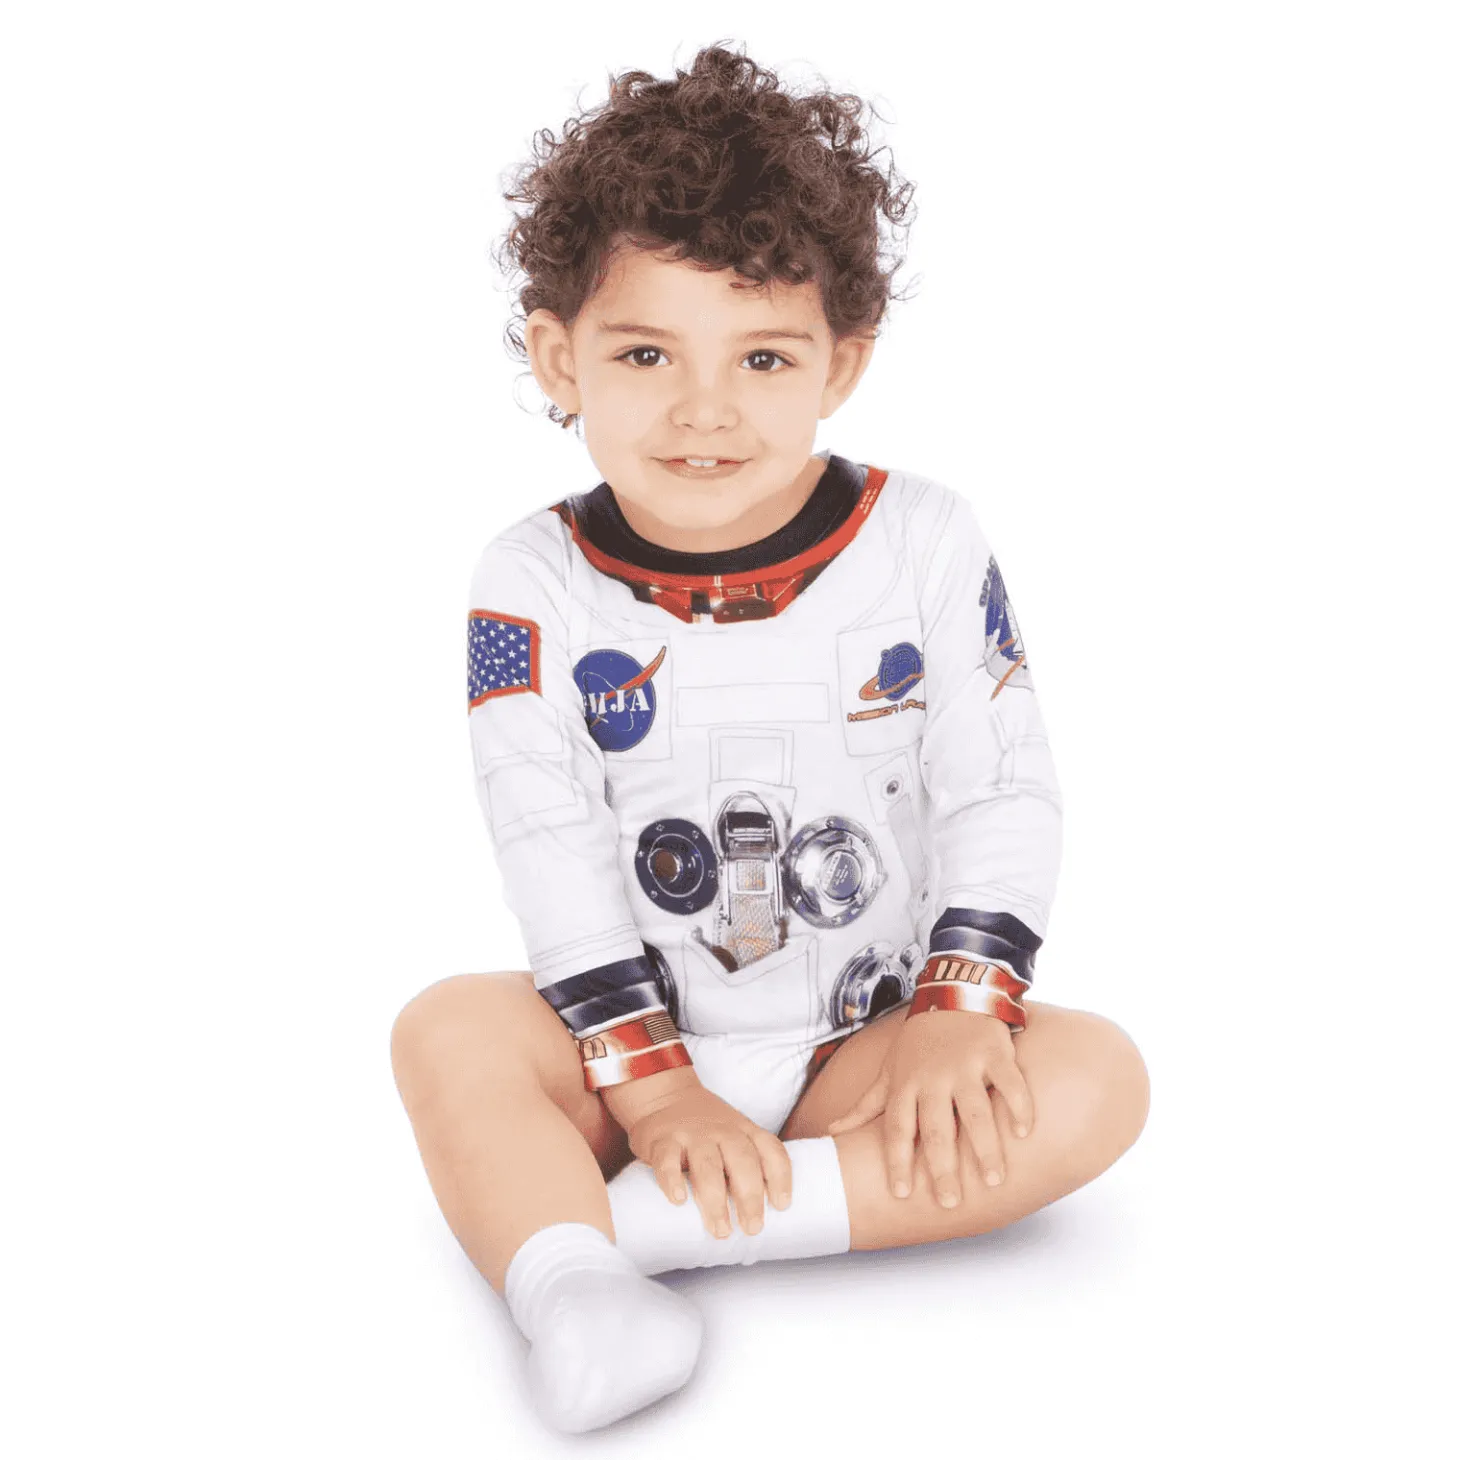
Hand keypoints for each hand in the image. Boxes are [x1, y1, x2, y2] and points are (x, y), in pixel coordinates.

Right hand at [624, 1085, 793, 1239]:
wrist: (663, 1094)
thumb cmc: (704, 1130)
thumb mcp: (732, 1135)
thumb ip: (745, 1163)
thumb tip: (759, 1214)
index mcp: (744, 1131)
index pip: (770, 1150)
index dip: (780, 1177)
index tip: (782, 1205)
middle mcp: (722, 1130)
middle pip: (742, 1161)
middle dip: (750, 1197)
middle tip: (752, 1228)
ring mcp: (692, 1134)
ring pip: (708, 1166)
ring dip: (716, 1200)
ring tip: (721, 1229)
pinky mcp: (663, 1140)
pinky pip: (668, 1160)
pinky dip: (673, 1180)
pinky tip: (679, 1200)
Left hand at [826, 1009, 1033, 1205]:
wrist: (951, 994)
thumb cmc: (918, 1043)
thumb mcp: (888, 1071)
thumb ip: (865, 1105)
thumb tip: (831, 1130)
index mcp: (906, 1084)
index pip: (897, 1129)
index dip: (897, 1160)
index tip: (900, 1193)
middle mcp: (933, 1077)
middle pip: (936, 1127)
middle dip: (942, 1166)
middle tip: (950, 1202)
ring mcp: (965, 1065)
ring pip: (975, 1111)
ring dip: (985, 1146)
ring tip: (994, 1180)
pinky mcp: (994, 1053)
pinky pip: (1009, 1083)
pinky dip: (1018, 1106)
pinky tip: (1023, 1132)